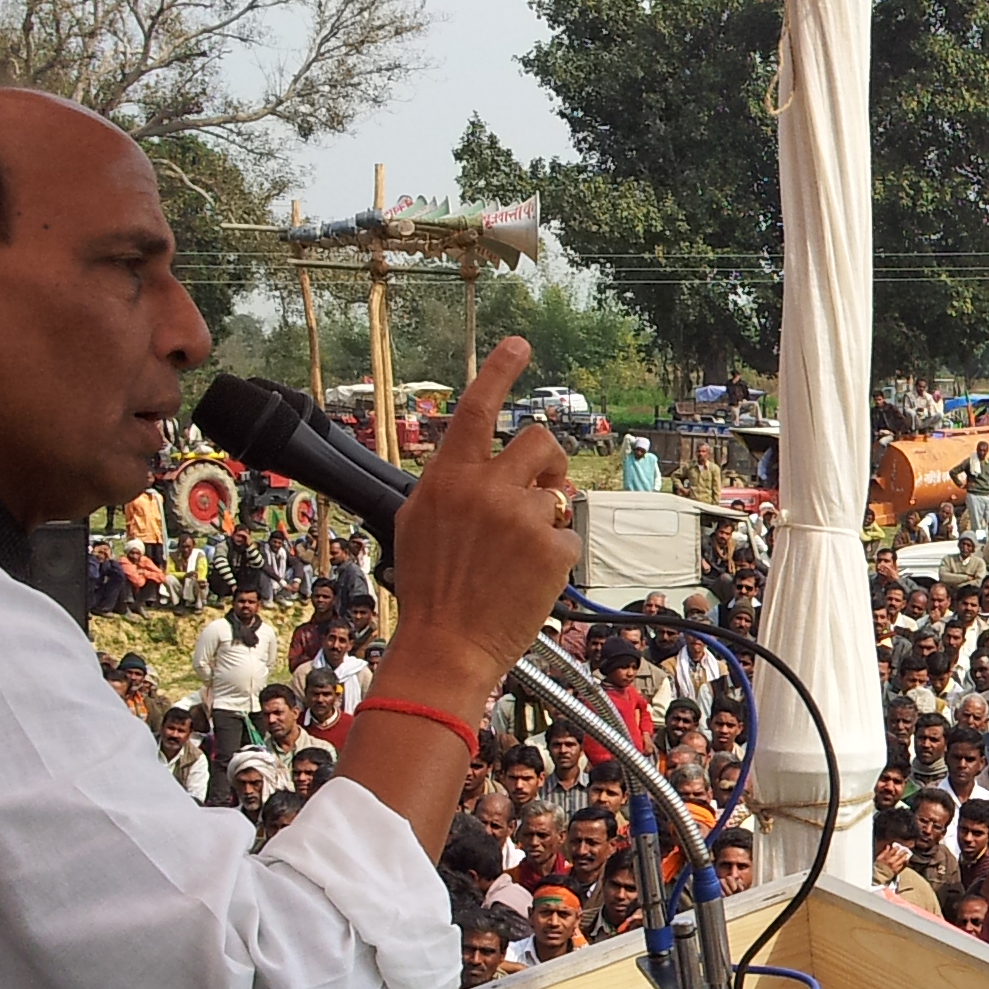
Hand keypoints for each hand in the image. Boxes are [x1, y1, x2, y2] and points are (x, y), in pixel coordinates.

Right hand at [382, 341, 580, 696]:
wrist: (447, 645)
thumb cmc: (431, 590)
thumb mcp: (419, 522)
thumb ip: (450, 485)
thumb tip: (481, 464)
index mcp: (447, 477)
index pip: (476, 407)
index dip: (499, 370)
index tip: (519, 344)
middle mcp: (485, 488)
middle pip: (539, 440)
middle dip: (548, 462)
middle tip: (543, 487)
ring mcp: (521, 516)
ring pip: (559, 491)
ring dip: (551, 512)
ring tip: (523, 550)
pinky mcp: (551, 547)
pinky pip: (570, 535)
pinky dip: (557, 556)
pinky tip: (531, 578)